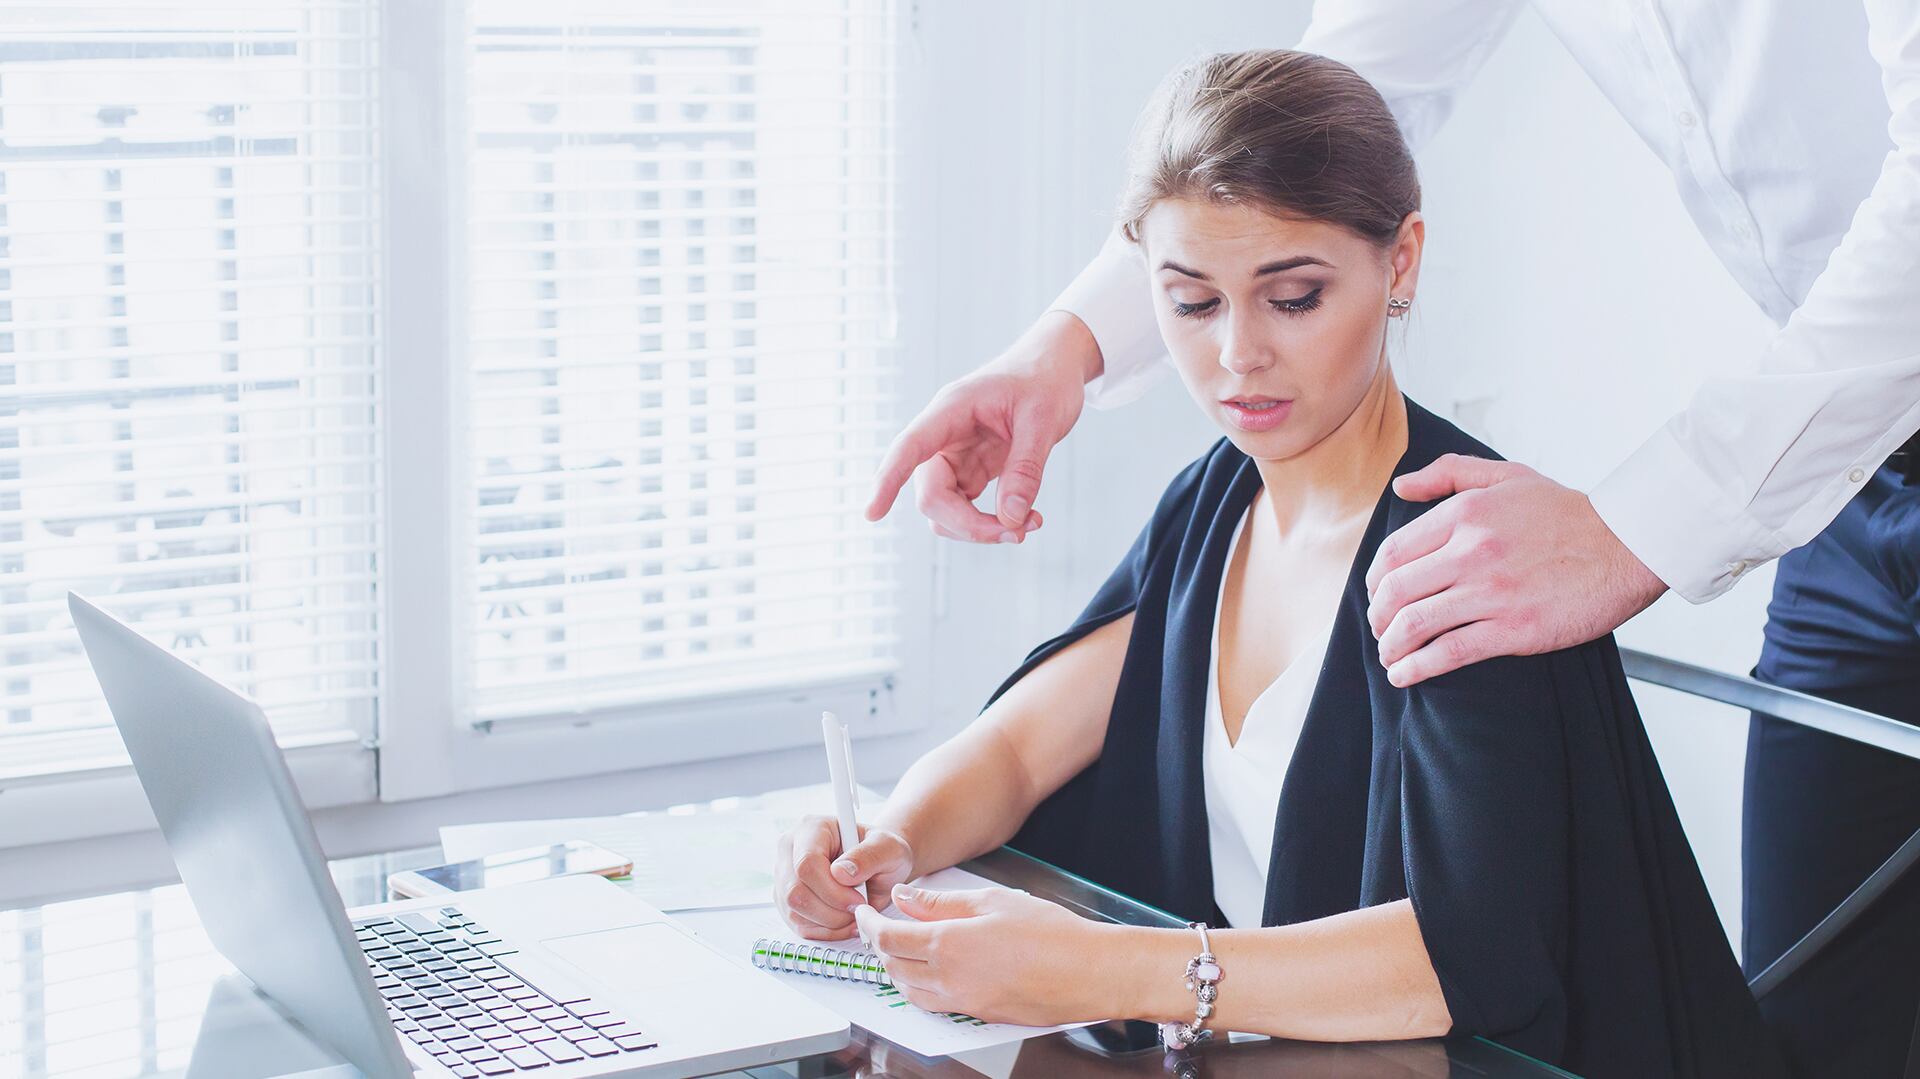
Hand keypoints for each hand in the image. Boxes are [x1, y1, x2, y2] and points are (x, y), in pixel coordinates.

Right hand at [773, 815, 914, 940]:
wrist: (880, 866)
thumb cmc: (883, 852)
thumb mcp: (889, 848)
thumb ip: (869, 856)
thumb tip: (841, 872)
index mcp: (813, 828)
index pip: (806, 863)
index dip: (832, 890)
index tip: (859, 899)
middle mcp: (791, 849)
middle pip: (795, 892)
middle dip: (832, 910)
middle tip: (858, 909)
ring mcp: (785, 876)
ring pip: (794, 911)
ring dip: (830, 922)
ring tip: (854, 914)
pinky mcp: (786, 900)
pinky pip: (798, 925)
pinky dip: (825, 930)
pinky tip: (844, 921)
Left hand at [854, 885, 1111, 1025]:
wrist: (1090, 972)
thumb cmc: (1052, 934)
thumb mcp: (992, 901)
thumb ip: (941, 902)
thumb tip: (905, 897)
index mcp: (948, 946)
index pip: (888, 939)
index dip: (868, 925)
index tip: (864, 913)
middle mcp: (950, 980)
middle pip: (892, 967)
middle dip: (878, 946)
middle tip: (878, 926)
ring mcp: (964, 1003)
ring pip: (909, 992)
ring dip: (896, 970)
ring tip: (902, 947)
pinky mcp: (980, 1015)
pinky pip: (935, 1004)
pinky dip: (920, 987)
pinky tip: (933, 969)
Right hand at [864, 311, 1096, 541]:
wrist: (1057, 368)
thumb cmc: (1045, 381)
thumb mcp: (1043, 421)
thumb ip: (1026, 470)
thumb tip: (1011, 519)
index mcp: (952, 410)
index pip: (910, 447)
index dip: (888, 480)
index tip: (870, 513)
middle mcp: (945, 437)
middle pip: (933, 495)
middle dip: (968, 524)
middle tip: (1018, 533)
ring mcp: (956, 457)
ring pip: (947, 510)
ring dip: (980, 529)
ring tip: (1030, 524)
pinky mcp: (972, 472)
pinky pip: (968, 509)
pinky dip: (993, 523)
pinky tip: (1027, 518)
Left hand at [1365, 454, 1666, 686]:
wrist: (1629, 544)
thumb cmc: (1568, 513)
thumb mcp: (1506, 477)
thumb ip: (1448, 474)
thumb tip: (1401, 487)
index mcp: (1464, 516)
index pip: (1393, 553)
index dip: (1373, 581)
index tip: (1375, 595)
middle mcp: (1471, 553)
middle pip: (1395, 591)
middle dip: (1376, 617)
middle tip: (1379, 629)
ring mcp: (1492, 593)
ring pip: (1415, 624)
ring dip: (1390, 645)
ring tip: (1389, 655)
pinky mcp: (1515, 629)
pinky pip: (1449, 652)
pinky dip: (1417, 667)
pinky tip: (1405, 674)